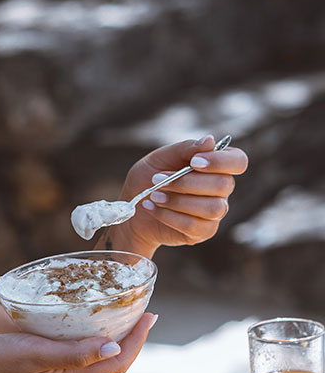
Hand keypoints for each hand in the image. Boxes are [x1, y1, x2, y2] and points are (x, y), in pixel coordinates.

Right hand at [0, 312, 156, 372]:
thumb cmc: (2, 359)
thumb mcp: (39, 352)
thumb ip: (75, 352)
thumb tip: (114, 348)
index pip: (118, 362)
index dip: (138, 341)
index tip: (149, 316)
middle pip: (113, 357)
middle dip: (133, 335)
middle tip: (144, 309)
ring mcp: (59, 365)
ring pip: (98, 350)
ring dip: (116, 332)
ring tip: (124, 310)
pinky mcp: (47, 355)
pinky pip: (80, 344)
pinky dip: (93, 330)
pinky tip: (88, 315)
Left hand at [106, 135, 248, 256]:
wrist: (133, 210)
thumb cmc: (148, 179)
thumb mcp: (161, 158)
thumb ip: (185, 149)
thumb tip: (210, 141)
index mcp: (216, 166)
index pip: (238, 161)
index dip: (221, 162)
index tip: (194, 162)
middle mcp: (221, 189)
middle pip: (223, 185)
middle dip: (186, 182)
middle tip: (158, 179)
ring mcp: (215, 212)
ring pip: (212, 208)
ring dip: (178, 200)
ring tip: (153, 195)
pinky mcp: (203, 231)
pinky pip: (194, 225)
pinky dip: (169, 216)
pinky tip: (153, 208)